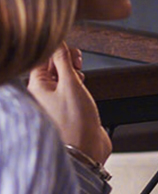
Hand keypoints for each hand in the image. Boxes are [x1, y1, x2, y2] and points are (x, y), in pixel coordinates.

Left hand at [27, 42, 111, 164]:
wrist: (86, 150)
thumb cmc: (75, 124)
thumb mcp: (71, 85)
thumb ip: (64, 61)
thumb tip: (58, 43)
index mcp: (37, 87)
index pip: (42, 59)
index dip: (57, 50)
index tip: (70, 49)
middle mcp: (44, 95)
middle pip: (52, 68)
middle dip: (66, 62)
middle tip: (77, 63)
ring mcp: (56, 103)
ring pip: (62, 80)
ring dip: (73, 74)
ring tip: (81, 78)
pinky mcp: (69, 110)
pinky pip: (71, 92)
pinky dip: (78, 87)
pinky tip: (84, 90)